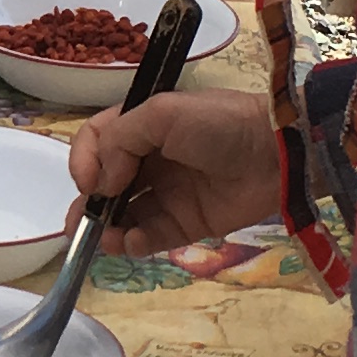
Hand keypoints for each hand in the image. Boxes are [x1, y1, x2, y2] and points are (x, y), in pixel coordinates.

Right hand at [62, 85, 281, 255]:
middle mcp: (150, 160)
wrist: (277, 153)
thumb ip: (120, 140)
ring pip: (123, 215)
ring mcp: (168, 194)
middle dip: (88, 204)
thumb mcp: (163, 113)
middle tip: (78, 225)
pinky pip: (150, 236)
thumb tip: (105, 183)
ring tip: (101, 239)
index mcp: (143, 127)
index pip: (97, 142)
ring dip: (106, 228)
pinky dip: (134, 243)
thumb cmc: (219, 124)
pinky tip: (130, 243)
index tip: (90, 181)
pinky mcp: (186, 223)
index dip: (85, 161)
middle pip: (105, 185)